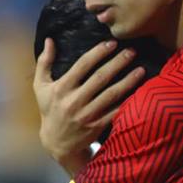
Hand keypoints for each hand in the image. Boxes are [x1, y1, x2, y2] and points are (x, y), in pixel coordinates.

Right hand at [33, 38, 144, 174]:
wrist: (56, 143)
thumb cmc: (50, 109)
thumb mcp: (40, 86)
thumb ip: (44, 62)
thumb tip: (50, 39)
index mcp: (62, 88)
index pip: (82, 65)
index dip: (99, 52)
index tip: (112, 43)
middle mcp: (75, 101)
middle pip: (100, 78)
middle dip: (118, 63)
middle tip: (132, 51)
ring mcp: (87, 115)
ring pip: (111, 95)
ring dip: (128, 81)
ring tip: (141, 69)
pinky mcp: (97, 126)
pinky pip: (115, 112)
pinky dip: (128, 102)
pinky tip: (140, 91)